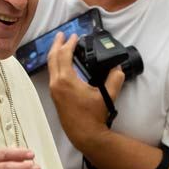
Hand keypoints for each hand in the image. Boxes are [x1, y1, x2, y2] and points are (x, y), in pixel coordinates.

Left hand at [47, 32, 125, 147]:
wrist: (85, 134)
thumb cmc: (94, 116)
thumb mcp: (107, 96)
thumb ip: (114, 79)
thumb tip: (118, 68)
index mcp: (66, 80)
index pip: (64, 55)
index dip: (69, 44)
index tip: (75, 36)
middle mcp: (56, 83)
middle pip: (52, 58)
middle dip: (57, 44)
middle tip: (62, 35)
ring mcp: (54, 90)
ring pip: (51, 66)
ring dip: (55, 54)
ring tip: (60, 46)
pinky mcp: (56, 96)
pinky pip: (52, 74)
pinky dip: (56, 65)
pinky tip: (62, 64)